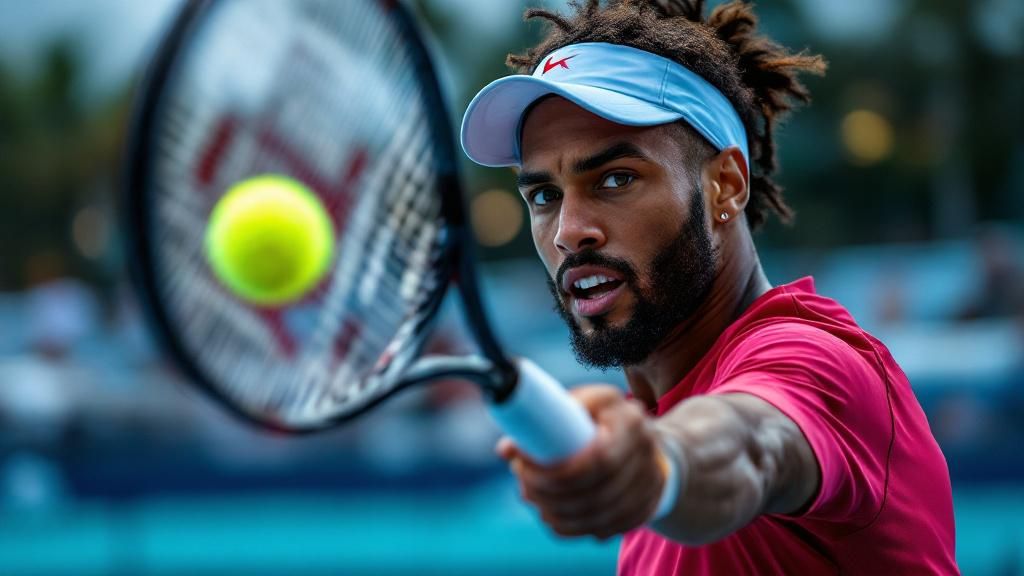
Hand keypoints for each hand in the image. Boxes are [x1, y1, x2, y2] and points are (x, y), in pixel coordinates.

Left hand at [496, 385, 667, 539]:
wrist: (645, 439)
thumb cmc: (602, 417)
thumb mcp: (579, 404)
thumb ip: (544, 419)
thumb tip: (506, 450)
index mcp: (629, 420)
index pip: (598, 459)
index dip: (558, 472)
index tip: (523, 467)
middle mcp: (646, 451)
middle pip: (597, 491)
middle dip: (553, 495)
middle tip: (524, 489)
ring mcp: (651, 482)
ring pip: (601, 514)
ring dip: (560, 514)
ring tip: (534, 503)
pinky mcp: (646, 507)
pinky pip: (608, 528)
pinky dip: (576, 528)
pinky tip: (554, 519)